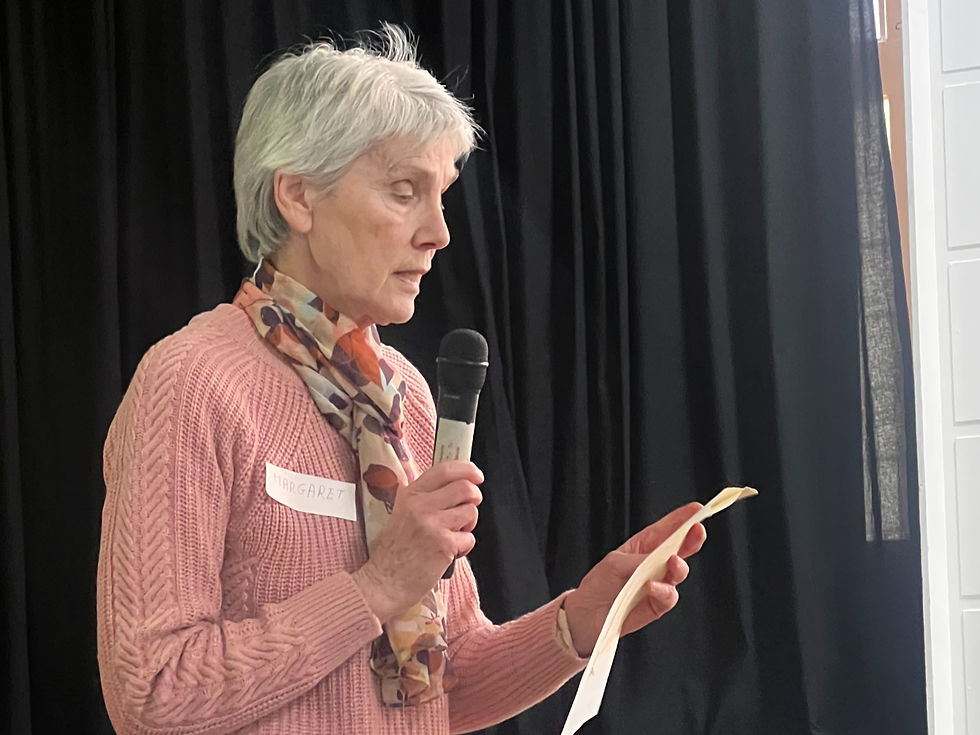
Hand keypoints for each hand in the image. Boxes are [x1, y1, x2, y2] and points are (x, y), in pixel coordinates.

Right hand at [352, 460, 482, 623]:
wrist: (384, 583)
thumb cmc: (395, 552)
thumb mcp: (403, 514)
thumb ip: (426, 498)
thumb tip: (457, 485)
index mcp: (411, 494)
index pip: (445, 469)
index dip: (467, 470)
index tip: (476, 476)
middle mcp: (420, 505)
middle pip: (465, 488)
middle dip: (474, 499)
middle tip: (466, 512)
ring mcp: (432, 523)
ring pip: (471, 511)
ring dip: (468, 525)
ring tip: (451, 536)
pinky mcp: (443, 544)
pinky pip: (469, 538)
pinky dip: (463, 547)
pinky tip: (447, 553)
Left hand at [562, 503, 706, 656]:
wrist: (587, 616)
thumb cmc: (598, 585)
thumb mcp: (614, 563)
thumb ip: (638, 560)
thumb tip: (658, 560)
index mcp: (643, 547)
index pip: (666, 530)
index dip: (682, 519)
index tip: (696, 510)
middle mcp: (654, 564)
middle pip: (680, 549)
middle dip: (692, 539)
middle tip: (697, 531)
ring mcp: (658, 584)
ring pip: (679, 572)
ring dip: (679, 566)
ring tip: (672, 562)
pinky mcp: (657, 605)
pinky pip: (669, 596)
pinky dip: (663, 590)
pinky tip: (652, 587)